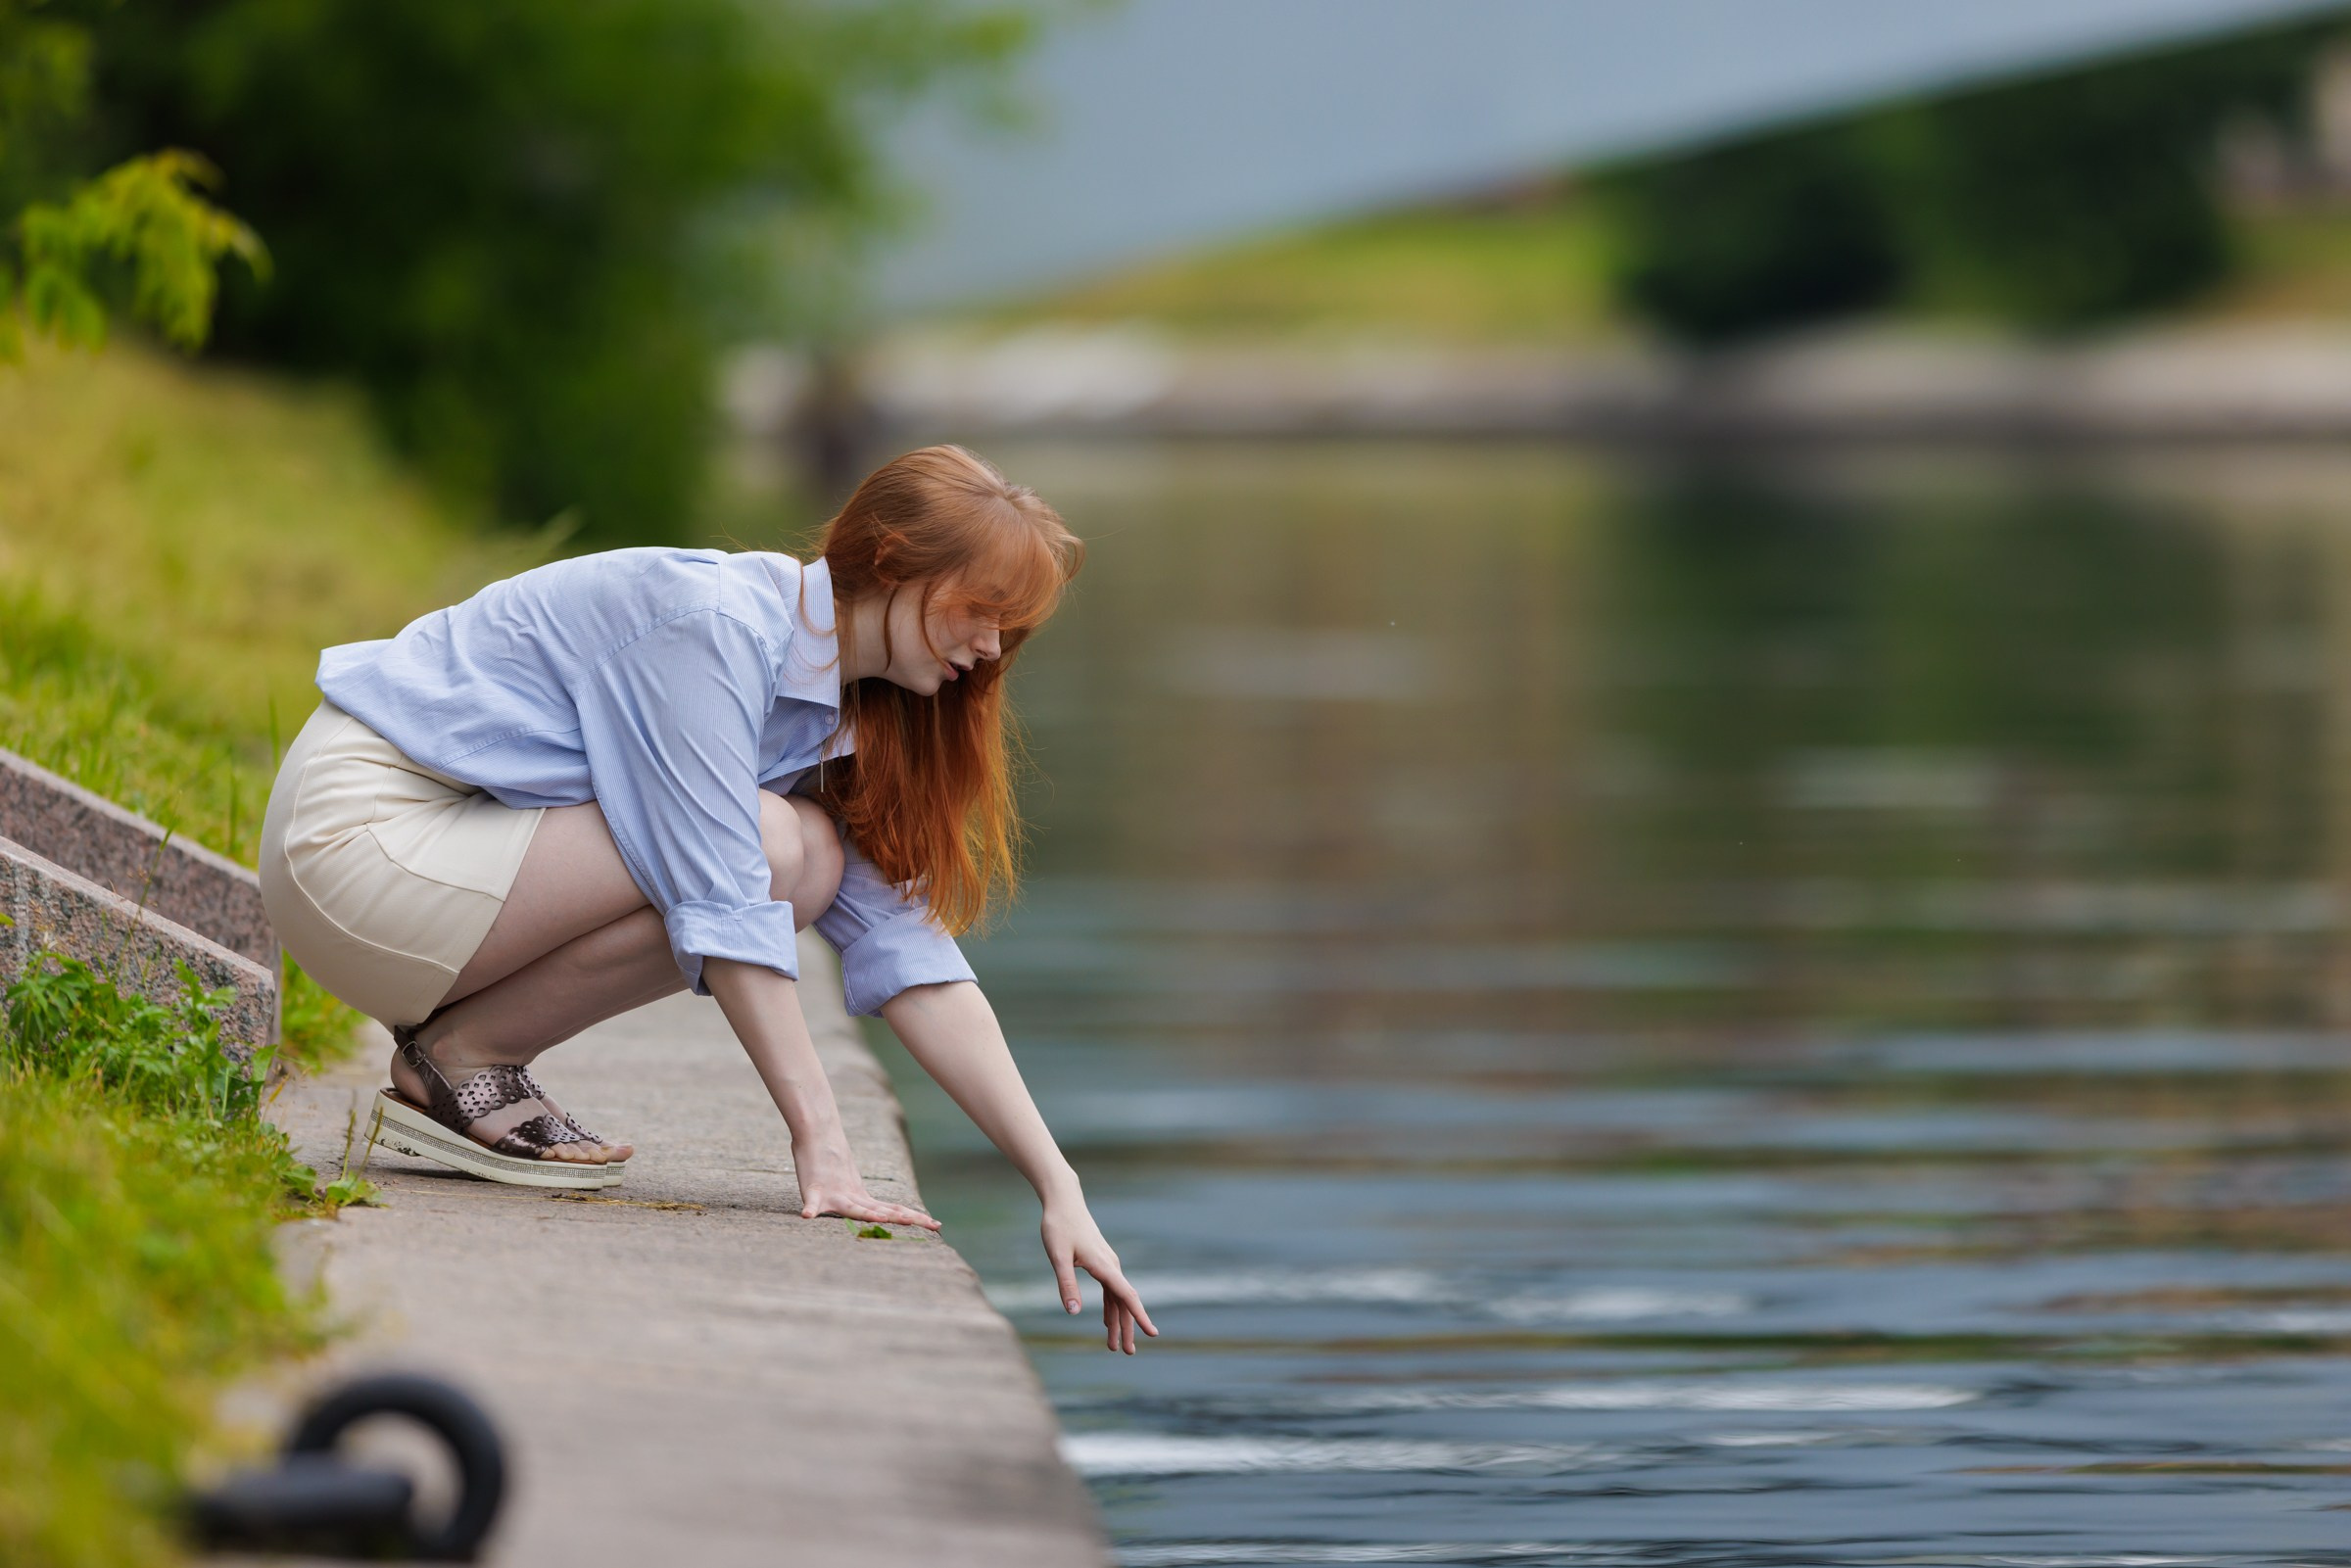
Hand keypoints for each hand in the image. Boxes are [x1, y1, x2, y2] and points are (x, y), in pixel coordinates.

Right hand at [793, 1139, 940, 1230]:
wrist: (817, 1134)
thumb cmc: (829, 1162)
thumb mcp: (847, 1185)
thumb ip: (860, 1202)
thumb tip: (878, 1213)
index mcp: (862, 1197)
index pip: (893, 1209)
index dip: (914, 1217)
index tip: (937, 1225)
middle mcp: (853, 1196)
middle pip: (883, 1211)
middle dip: (908, 1219)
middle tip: (934, 1225)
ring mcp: (835, 1193)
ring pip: (854, 1209)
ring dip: (869, 1215)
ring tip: (885, 1221)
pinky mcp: (814, 1189)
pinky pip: (811, 1201)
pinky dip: (810, 1208)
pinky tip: (807, 1216)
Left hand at [1042, 1199, 1156, 1353]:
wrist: (1064, 1201)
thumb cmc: (1059, 1226)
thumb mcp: (1057, 1256)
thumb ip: (1066, 1284)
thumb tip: (1073, 1312)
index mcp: (1104, 1266)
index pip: (1127, 1296)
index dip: (1139, 1316)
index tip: (1152, 1334)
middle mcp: (1111, 1266)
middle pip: (1124, 1302)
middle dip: (1127, 1328)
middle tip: (1127, 1353)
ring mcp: (1107, 1264)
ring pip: (1117, 1298)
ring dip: (1117, 1321)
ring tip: (1114, 1346)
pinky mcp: (1100, 1262)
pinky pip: (1110, 1290)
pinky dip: (1110, 1307)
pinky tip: (1105, 1321)